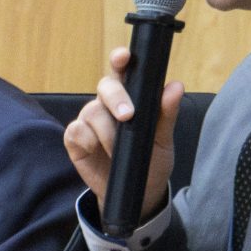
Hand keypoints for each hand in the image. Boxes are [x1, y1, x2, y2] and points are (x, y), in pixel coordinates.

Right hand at [63, 46, 183, 225]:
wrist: (137, 193)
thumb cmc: (151, 162)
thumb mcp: (163, 140)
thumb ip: (166, 113)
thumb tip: (175, 86)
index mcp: (130, 98)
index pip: (124, 73)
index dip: (121, 61)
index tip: (124, 57)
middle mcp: (107, 105)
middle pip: (104, 86)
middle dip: (115, 98)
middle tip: (127, 116)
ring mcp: (90, 122)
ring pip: (91, 111)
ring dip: (106, 130)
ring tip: (116, 148)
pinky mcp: (75, 140)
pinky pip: (75, 130)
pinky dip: (86, 139)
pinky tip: (95, 149)